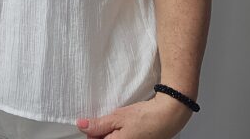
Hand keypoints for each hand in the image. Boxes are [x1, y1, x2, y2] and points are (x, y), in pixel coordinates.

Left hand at [76, 93, 192, 138]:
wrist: (168, 116)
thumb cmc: (145, 118)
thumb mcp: (118, 117)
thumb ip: (98, 124)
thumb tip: (81, 125)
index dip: (92, 133)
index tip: (95, 124)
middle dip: (103, 133)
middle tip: (111, 121)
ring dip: (112, 134)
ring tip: (120, 123)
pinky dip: (122, 134)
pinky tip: (127, 127)